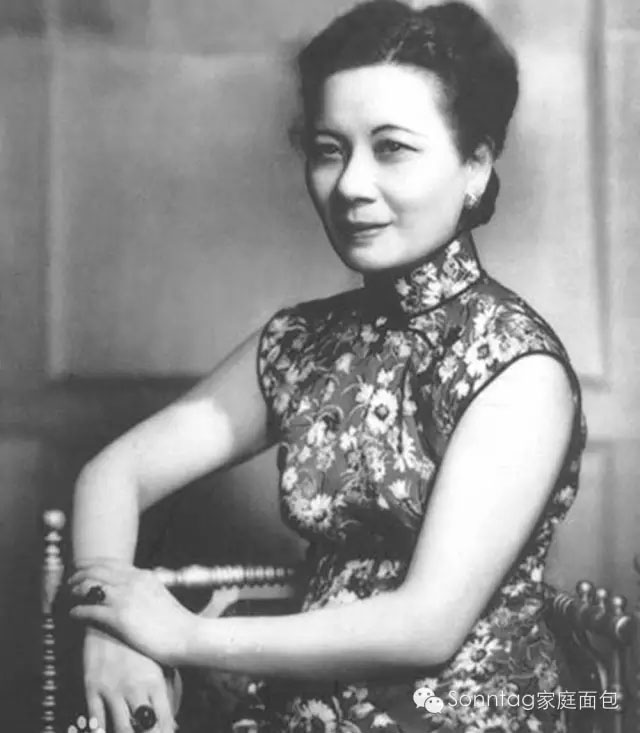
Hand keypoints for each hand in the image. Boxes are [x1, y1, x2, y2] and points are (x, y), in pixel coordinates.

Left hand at [69, 560, 193, 665]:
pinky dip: (78, 610)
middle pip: (96, 571)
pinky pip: (90, 609)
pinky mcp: (119, 617)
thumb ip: (145, 589)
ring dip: (75, 590)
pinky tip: (73, 614)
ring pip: (90, 586)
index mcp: (143, 575)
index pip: (111, 563)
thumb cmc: (177, 622)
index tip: (82, 568)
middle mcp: (133, 582)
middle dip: (79, 574)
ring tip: (69, 596)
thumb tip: (135, 591)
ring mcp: (125, 598)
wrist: (187, 636)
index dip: (93, 564)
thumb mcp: (161, 595)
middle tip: (69, 581)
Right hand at [83, 628, 177, 732]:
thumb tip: (172, 723)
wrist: (111, 617)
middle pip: (144, 727)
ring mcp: (112, 688)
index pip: (164, 719)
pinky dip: (98, 732)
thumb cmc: (139, 642)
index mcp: (155, 680)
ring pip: (121, 728)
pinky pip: (95, 719)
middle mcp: (135, 687)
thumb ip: (168, 691)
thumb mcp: (157, 661)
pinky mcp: (92, 687)